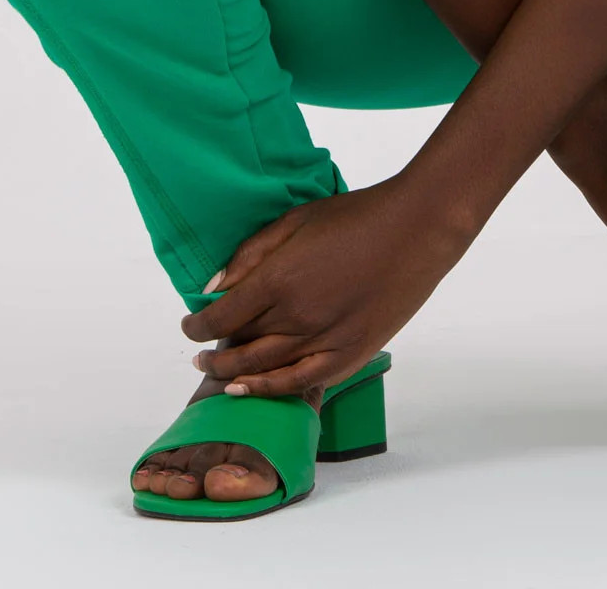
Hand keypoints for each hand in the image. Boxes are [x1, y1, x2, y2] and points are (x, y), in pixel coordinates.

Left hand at [180, 172, 469, 398]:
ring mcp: (324, 340)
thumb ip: (250, 253)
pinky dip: (271, 390)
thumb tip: (214, 286)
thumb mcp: (296, 220)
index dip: (198, 325)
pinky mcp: (350, 354)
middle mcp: (296, 316)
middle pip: (239, 348)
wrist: (416, 229)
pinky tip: (253, 388)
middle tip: (199, 355)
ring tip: (219, 375)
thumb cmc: (356, 216)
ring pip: (264, 371)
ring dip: (233, 375)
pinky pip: (301, 382)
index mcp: (279, 279)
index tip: (190, 325)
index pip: (221, 317)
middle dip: (212, 354)